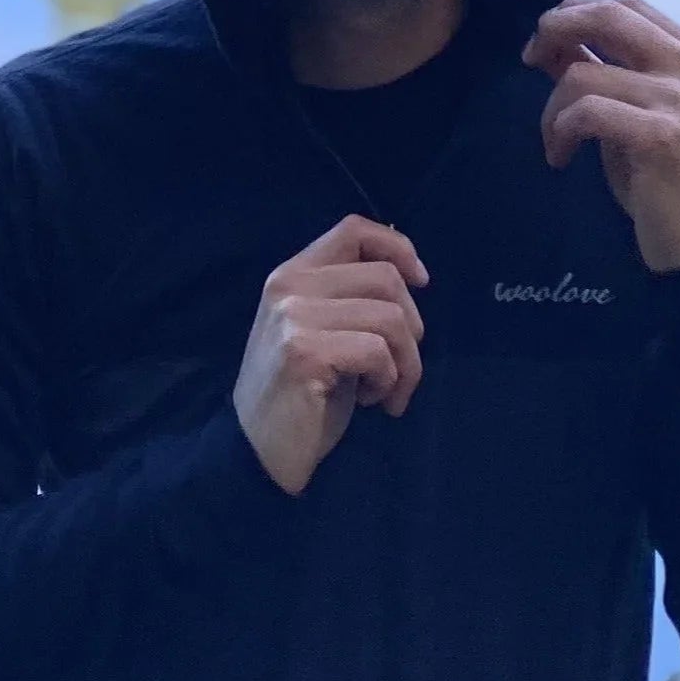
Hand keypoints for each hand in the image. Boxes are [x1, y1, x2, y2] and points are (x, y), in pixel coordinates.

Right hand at [233, 215, 428, 496]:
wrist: (258, 450)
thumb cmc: (300, 393)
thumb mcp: (323, 331)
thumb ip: (350, 297)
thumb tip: (407, 271)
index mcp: (292, 274)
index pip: (354, 230)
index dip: (398, 248)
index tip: (421, 282)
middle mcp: (288, 286)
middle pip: (386, 279)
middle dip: (412, 329)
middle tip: (400, 369)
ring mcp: (293, 317)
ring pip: (391, 319)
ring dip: (405, 364)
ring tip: (384, 391)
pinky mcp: (303, 352)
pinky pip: (378, 353)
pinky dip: (389, 381)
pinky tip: (371, 401)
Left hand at [521, 0, 679, 272]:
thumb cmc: (669, 181)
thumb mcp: (638, 114)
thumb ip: (606, 71)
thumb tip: (553, 40)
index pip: (625, 3)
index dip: (575, 10)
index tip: (545, 41)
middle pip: (607, 15)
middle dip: (554, 29)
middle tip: (529, 59)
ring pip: (582, 73)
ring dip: (551, 109)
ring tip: (557, 142)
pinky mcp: (661, 135)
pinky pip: (584, 112)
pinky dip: (559, 133)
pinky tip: (562, 159)